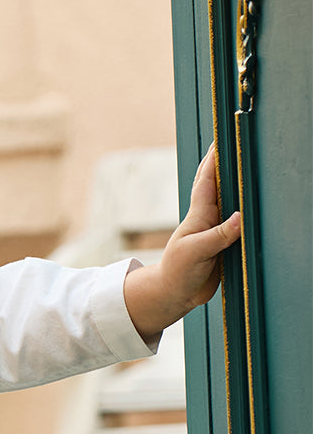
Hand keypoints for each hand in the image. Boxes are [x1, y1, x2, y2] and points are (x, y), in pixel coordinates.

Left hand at [123, 144, 240, 338]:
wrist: (175, 294)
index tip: (222, 139)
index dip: (214, 159)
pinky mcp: (228, 245)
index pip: (207, 180)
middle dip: (229, 165)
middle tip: (242, 143)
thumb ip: (217, 236)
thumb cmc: (177, 271)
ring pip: (235, 203)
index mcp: (199, 215)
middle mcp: (210, 219)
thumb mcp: (195, 253)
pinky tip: (259, 206)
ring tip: (254, 166)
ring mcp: (219, 231)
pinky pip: (242, 224)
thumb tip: (240, 217)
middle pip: (222, 185)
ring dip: (242, 187)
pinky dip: (249, 213)